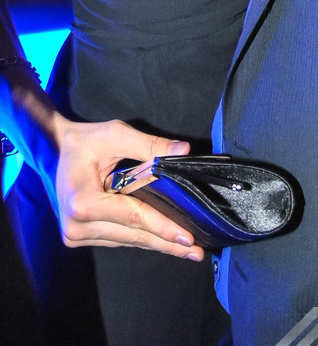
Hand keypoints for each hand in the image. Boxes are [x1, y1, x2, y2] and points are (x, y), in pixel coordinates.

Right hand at [47, 117, 203, 259]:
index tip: (187, 238)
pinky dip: (140, 237)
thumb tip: (183, 150)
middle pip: (133, 235)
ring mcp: (76, 234)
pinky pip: (118, 238)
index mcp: (84, 202)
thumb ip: (150, 145)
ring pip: (127, 240)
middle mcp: (77, 225)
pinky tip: (162, 239)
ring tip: (186, 248)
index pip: (133, 217)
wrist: (52, 152)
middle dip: (167, 243)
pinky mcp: (79, 236)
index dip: (163, 227)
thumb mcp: (116, 135)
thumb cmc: (84, 142)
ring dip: (156, 242)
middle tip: (196, 251)